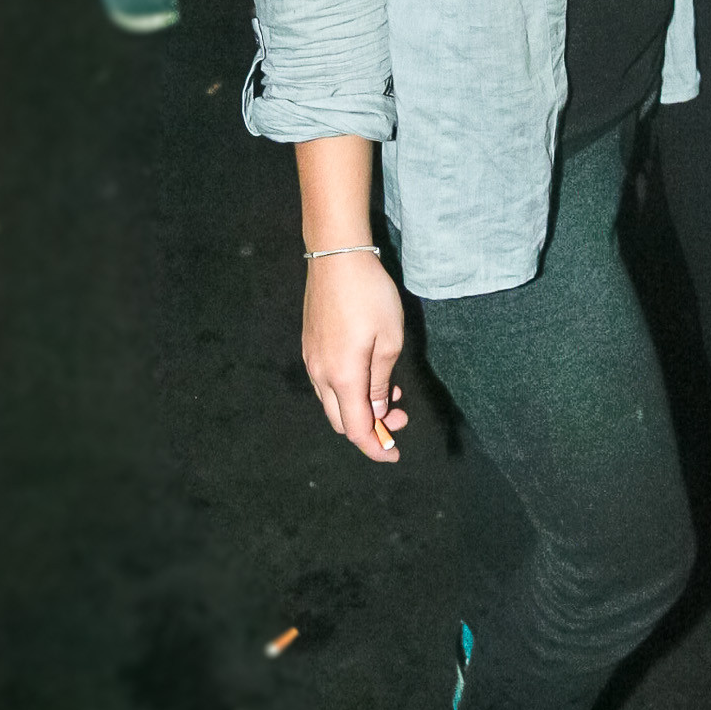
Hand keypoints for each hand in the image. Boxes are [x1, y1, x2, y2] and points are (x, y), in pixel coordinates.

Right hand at [301, 252, 408, 463]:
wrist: (337, 256)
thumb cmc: (370, 295)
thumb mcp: (389, 339)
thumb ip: (382, 381)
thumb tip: (377, 410)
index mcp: (342, 377)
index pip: (356, 430)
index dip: (376, 448)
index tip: (395, 453)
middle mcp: (320, 374)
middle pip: (340, 421)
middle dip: (370, 427)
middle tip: (401, 415)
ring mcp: (311, 359)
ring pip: (332, 401)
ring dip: (359, 406)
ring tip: (392, 390)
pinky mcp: (310, 344)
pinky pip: (327, 382)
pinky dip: (348, 388)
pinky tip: (369, 371)